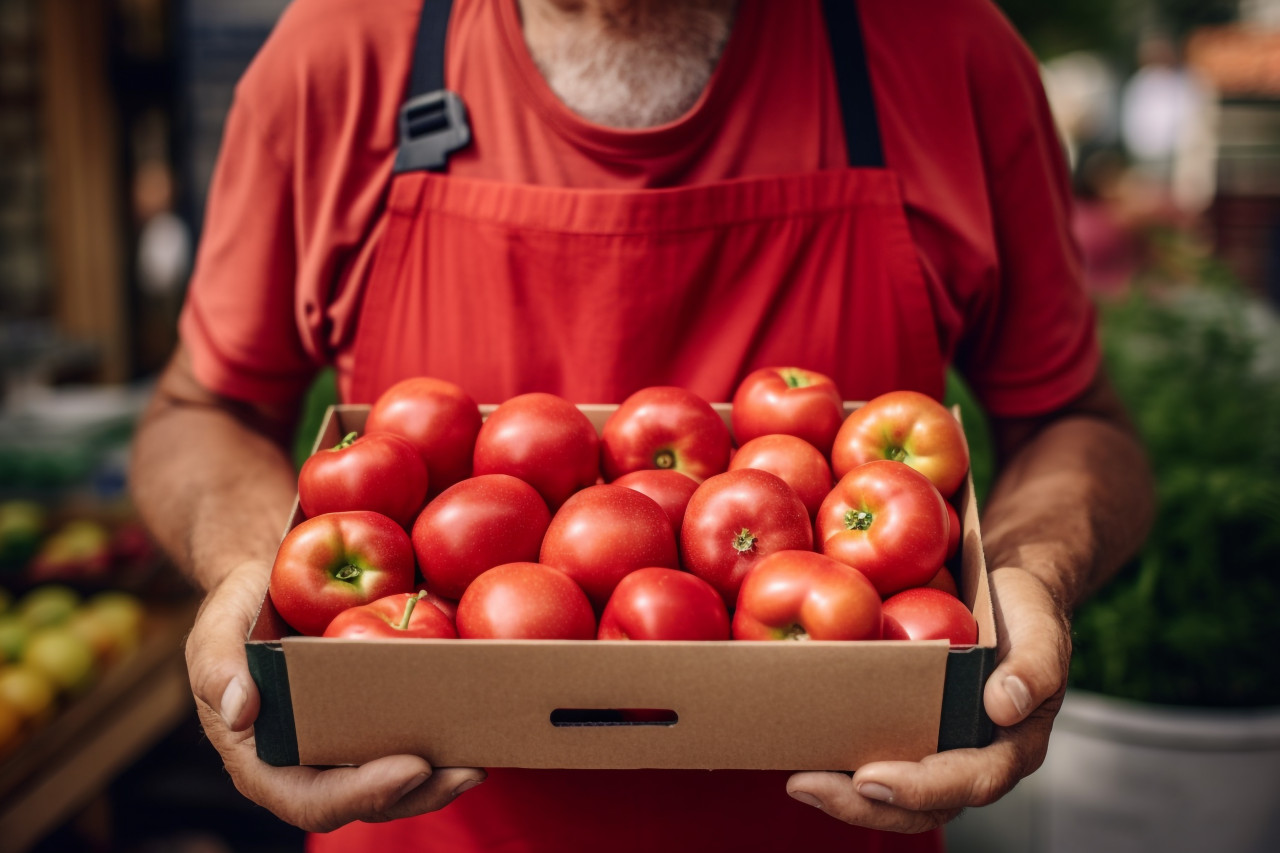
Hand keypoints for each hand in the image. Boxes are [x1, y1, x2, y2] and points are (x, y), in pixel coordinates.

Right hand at [185, 560, 486, 832]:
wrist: (271, 579)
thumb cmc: (238, 607)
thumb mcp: (214, 628)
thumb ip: (217, 667)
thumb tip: (243, 711)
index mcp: (263, 759)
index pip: (311, 799)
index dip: (362, 793)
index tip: (409, 768)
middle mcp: (308, 762)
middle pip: (366, 801)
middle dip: (418, 794)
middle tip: (466, 772)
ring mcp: (344, 744)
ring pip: (397, 782)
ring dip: (441, 779)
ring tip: (480, 761)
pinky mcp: (376, 718)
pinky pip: (410, 740)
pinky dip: (444, 740)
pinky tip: (477, 726)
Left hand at [785, 566, 1069, 832]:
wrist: (1003, 588)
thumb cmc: (1025, 612)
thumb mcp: (1041, 629)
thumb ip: (1035, 666)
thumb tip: (1005, 705)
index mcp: (1008, 747)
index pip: (970, 782)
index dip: (921, 788)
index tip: (871, 778)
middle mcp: (968, 758)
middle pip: (921, 805)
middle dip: (863, 805)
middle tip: (809, 786)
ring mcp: (934, 747)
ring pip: (890, 792)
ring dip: (841, 795)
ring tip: (797, 781)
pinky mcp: (904, 728)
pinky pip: (872, 754)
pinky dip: (836, 760)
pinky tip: (798, 748)